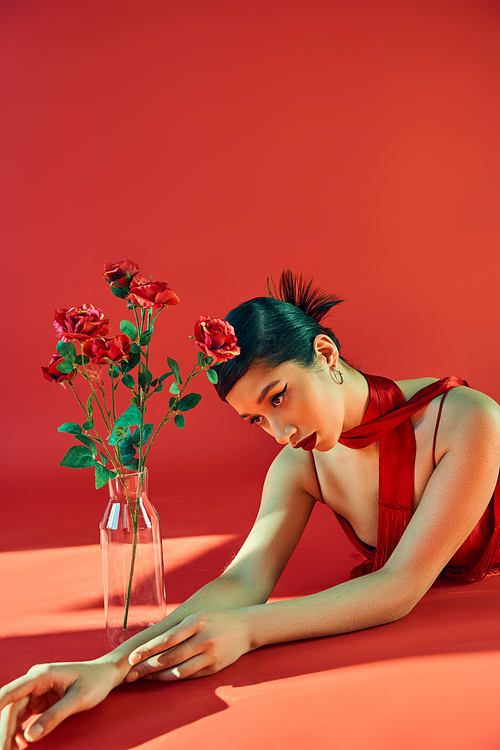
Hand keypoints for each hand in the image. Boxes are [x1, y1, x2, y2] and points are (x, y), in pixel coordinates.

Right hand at [0, 659, 122, 747]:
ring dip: (10, 733)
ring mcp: (36, 690)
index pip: (10, 693)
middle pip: (11, 708)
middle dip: (5, 731)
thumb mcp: (78, 700)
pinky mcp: (41, 699)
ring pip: (15, 714)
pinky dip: (20, 731)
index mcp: (41, 675)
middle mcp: (35, 681)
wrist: (107, 674)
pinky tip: (20, 745)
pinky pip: (24, 716)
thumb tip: (29, 736)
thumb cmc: (95, 682)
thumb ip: (54, 716)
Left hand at [126, 609, 250, 681]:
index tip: (131, 657)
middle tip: (130, 674)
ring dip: (158, 676)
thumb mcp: (199, 616)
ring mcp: (209, 655)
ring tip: (144, 677)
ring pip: (178, 670)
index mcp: (196, 622)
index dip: (148, 649)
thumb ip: (179, 627)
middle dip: (147, 667)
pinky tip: (162, 678)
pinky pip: (190, 676)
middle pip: (170, 657)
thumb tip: (151, 635)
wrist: (247, 627)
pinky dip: (174, 678)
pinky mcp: (214, 668)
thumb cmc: (217, 620)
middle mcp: (203, 639)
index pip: (167, 639)